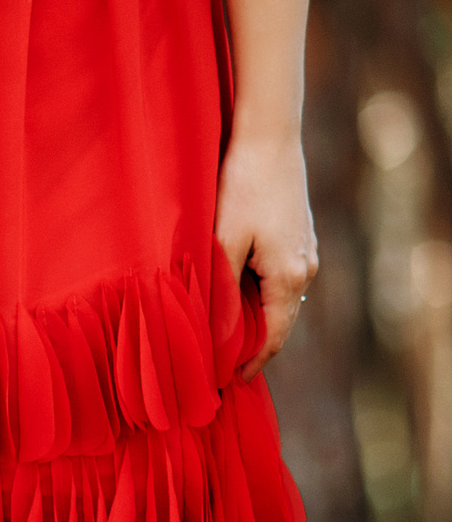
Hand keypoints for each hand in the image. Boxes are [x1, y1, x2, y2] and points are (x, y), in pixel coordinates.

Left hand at [215, 131, 317, 378]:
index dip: (251, 363)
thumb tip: (217, 339)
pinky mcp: (298, 238)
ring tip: (223, 340)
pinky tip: (234, 301)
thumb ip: (221, 293)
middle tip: (219, 367)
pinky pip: (279, 281)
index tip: (227, 382)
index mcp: (288, 276)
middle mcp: (305, 268)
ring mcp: (305, 252)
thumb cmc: (241, 188)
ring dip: (254, 321)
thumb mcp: (222, 244)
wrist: (268, 140)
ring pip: (279, 301)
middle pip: (279, 323)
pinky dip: (259, 298)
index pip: (273, 337)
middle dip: (252, 347)